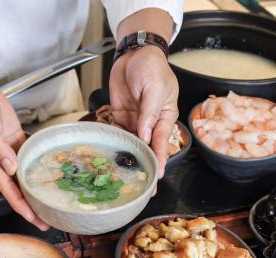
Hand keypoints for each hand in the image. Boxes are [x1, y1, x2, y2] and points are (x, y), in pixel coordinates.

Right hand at [0, 77, 48, 229]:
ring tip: (52, 202)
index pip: (6, 188)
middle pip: (17, 187)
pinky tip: (49, 174)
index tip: (33, 218)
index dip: (20, 205)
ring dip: (36, 188)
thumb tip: (12, 168)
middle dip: (32, 205)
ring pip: (24, 174)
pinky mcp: (15, 139)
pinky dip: (37, 165)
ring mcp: (8, 150)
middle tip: (49, 219)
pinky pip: (28, 155)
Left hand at [109, 45, 178, 177]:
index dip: (159, 159)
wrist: (134, 54)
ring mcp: (135, 120)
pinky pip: (117, 132)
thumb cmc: (151, 68)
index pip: (162, 142)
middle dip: (144, 165)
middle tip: (142, 186)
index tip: (157, 176)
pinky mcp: (121, 116)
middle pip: (147, 147)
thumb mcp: (155, 89)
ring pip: (131, 142)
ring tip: (122, 175)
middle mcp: (150, 122)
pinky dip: (114, 142)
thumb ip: (149, 114)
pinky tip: (110, 154)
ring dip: (127, 156)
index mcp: (165, 116)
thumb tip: (145, 136)